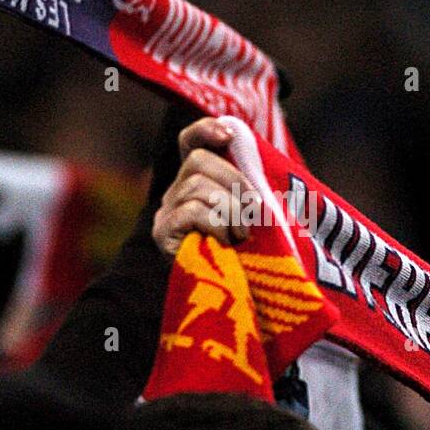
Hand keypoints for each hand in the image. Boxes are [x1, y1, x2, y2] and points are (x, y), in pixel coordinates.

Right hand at [151, 117, 253, 259]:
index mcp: (199, 182)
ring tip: (241, 235)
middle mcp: (177, 194)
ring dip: (230, 209)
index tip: (229, 134)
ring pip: (196, 186)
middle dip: (234, 182)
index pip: (190, 142)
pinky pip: (191, 210)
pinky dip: (216, 223)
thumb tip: (267, 159)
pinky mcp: (163, 234)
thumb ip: (254, 189)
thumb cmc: (249, 256)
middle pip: (197, 161)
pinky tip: (226, 243)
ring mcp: (166, 214)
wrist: (234, 299)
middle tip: (254, 213)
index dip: (205, 130)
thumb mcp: (255, 215)